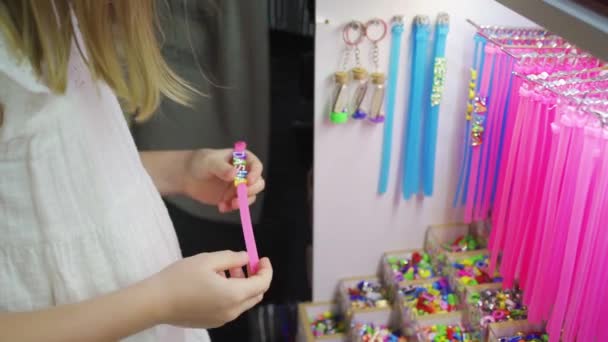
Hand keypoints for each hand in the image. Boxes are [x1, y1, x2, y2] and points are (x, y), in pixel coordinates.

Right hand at [150, 251, 272, 327]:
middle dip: (255, 277)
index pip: (263, 284)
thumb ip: (232, 258)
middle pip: (256, 295)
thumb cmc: (181, 278)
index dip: (266, 269)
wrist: (156, 302)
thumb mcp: (208, 260)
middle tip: (243, 262)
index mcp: (234, 295)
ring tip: (226, 269)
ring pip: (243, 302)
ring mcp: (222, 319)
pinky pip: (230, 307)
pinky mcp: (212, 322)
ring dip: (242, 285)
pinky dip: (232, 294)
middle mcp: (232, 311)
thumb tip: (247, 258)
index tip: (262, 258)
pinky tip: (216, 282)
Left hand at [183, 149, 264, 212]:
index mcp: (242, 159)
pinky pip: (238, 205)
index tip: (247, 181)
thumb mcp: (209, 162)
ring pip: (250, 196)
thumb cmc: (200, 163)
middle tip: (240, 195)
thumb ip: (221, 168)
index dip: (255, 173)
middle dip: (252, 190)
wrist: (187, 176)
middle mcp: (244, 173)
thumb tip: (235, 174)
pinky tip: (221, 207)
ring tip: (230, 204)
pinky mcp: (232, 198)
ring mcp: (238, 186)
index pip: (256, 166)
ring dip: (243, 202)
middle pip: (258, 183)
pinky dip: (232, 208)